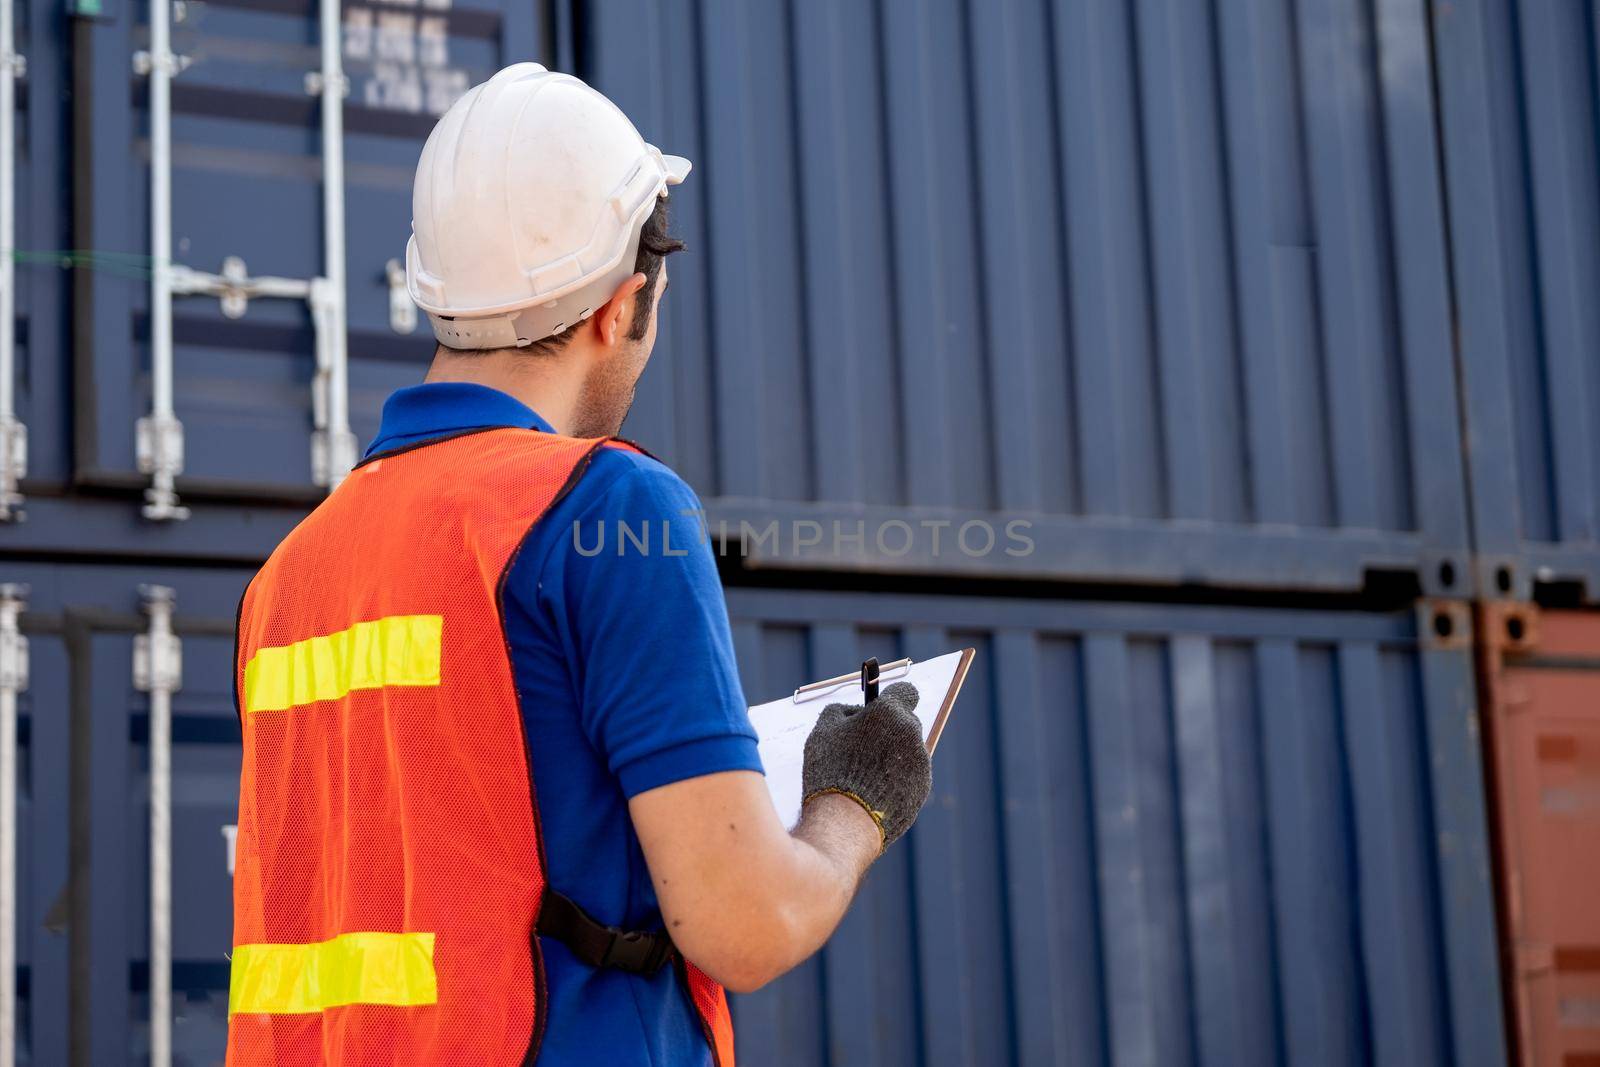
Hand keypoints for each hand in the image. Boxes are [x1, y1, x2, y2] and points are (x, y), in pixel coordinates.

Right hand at [800, 682, 931, 849]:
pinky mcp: (922, 789)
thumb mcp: (823, 730)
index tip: (879, 708)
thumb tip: (857, 711)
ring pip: (908, 751)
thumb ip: (842, 710)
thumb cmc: (830, 771)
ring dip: (892, 756)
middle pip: (906, 722)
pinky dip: (895, 780)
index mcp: (890, 712)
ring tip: (863, 775)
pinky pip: (910, 776)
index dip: (891, 697)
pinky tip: (872, 792)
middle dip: (889, 729)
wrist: (845, 822)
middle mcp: (912, 734)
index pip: (906, 691)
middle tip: (864, 744)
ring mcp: (921, 763)